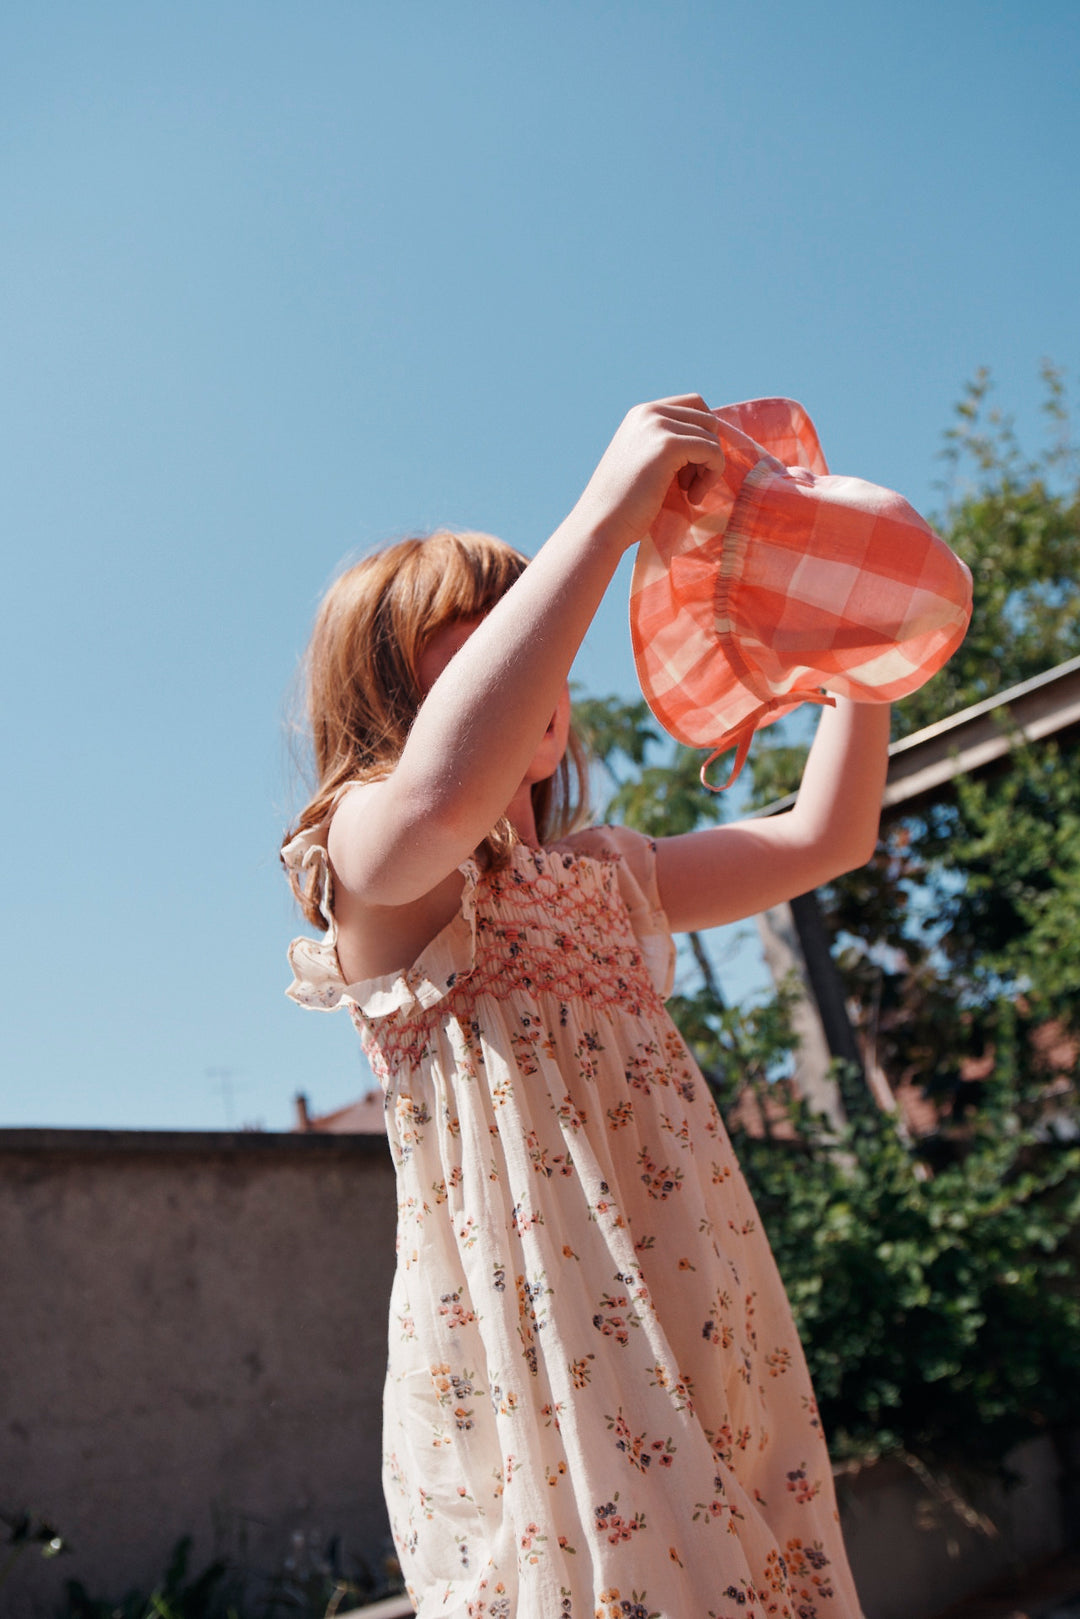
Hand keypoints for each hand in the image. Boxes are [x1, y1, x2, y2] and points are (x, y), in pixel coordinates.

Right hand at [574, 394, 726, 553]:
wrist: (601, 524)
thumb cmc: (623, 504)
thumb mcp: (644, 461)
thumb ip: (667, 444)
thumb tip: (709, 442)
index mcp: (641, 413)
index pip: (694, 404)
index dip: (703, 437)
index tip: (690, 470)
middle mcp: (649, 412)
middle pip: (707, 419)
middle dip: (707, 452)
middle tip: (689, 484)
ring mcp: (657, 426)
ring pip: (711, 437)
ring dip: (709, 469)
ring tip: (689, 494)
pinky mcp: (668, 446)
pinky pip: (712, 451)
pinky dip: (712, 476)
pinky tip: (693, 498)